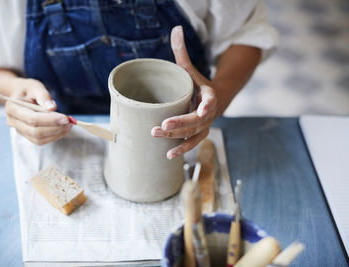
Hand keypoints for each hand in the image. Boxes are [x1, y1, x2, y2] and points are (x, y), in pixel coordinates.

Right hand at [5, 78, 71, 144]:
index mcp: (12, 108)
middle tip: (70, 122)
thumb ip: (43, 96)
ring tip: (69, 125)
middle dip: (54, 128)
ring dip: (56, 134)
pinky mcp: (27, 135)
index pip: (32, 119)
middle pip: (35, 131)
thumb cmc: (29, 90)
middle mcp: (13, 121)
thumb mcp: (35, 87)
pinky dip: (54, 136)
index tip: (65, 118)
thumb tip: (52, 108)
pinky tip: (64, 129)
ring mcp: (19, 130)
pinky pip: (41, 141)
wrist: (21, 95)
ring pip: (38, 139)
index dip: (50, 120)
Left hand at [151, 26, 220, 158]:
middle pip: (196, 121)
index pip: (210, 100)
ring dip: (176, 138)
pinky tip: (168, 155)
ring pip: (193, 134)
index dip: (207, 105)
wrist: (213, 100)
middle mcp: (208, 113)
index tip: (201, 110)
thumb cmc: (197, 84)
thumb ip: (182, 52)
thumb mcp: (190, 68)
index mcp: (208, 95)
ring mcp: (204, 126)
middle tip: (161, 126)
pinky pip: (191, 144)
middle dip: (179, 124)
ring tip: (159, 136)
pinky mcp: (198, 135)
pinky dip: (181, 149)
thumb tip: (176, 29)